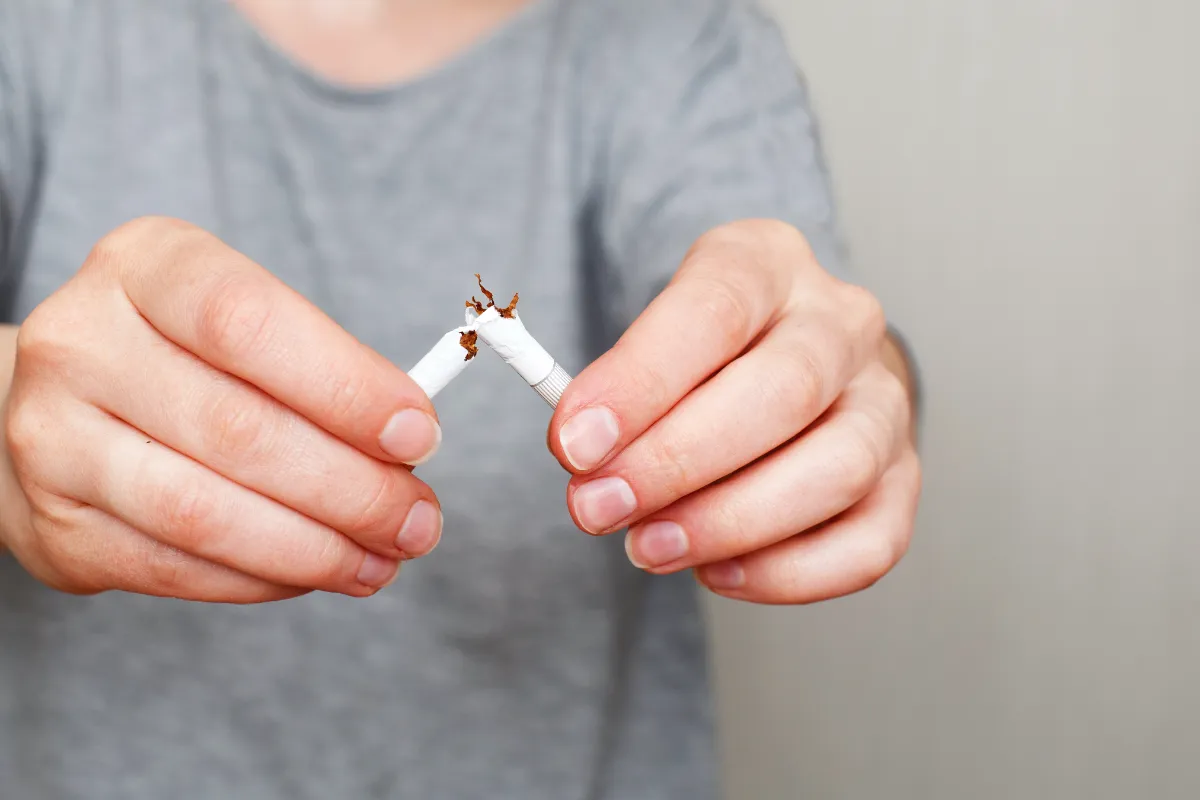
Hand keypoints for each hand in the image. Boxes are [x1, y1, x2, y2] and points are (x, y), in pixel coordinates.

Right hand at [1, 217, 443, 602]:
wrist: (67, 402)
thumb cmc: (187, 357)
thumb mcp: (247, 321)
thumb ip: (321, 368)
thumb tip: (409, 443)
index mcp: (143, 266)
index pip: (247, 322)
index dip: (346, 387)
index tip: (420, 436)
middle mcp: (79, 344)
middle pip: (238, 429)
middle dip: (352, 489)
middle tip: (417, 520)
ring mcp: (51, 439)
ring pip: (204, 513)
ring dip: (315, 549)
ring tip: (381, 558)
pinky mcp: (55, 524)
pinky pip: (175, 568)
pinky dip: (263, 579)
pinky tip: (315, 571)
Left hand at [550, 220, 919, 603]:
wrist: (781, 360)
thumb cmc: (702, 355)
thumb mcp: (649, 337)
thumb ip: (617, 390)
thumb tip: (586, 458)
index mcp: (769, 263)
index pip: (715, 310)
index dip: (641, 382)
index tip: (575, 444)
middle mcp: (842, 323)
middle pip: (784, 389)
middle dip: (678, 462)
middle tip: (600, 507)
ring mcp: (884, 402)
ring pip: (838, 467)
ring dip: (731, 522)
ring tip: (650, 546)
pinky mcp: (903, 479)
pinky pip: (870, 543)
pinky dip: (789, 572)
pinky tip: (719, 572)